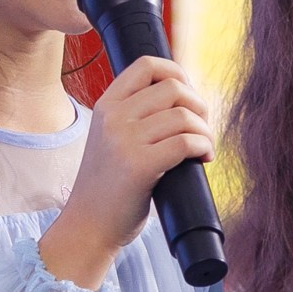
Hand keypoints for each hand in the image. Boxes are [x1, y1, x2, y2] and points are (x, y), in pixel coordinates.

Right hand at [42, 55, 213, 289]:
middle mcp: (113, 117)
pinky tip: (203, 159)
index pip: (147, 65)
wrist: (88, 226)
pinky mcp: (139, 166)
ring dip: (204, 131)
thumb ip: (136, 116)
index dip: (177, 72)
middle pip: (173, 88)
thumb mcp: (112, 139)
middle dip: (198, 106)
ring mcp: (124, 141)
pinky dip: (203, 147)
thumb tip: (185, 98)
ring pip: (184, 116)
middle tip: (201, 129)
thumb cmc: (108, 187)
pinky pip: (186, 142)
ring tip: (203, 148)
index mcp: (106, 106)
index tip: (189, 95)